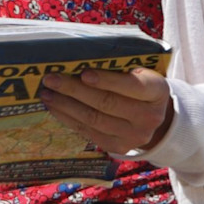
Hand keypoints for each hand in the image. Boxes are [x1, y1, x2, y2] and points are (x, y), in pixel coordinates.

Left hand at [40, 66, 174, 156]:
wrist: (150, 115)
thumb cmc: (136, 83)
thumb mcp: (137, 70)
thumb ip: (116, 65)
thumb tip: (76, 55)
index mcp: (157, 91)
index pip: (132, 86)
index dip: (108, 80)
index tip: (84, 73)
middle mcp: (150, 116)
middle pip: (107, 103)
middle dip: (75, 90)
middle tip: (51, 79)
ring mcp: (135, 136)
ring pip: (94, 119)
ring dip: (66, 105)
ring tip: (46, 93)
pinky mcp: (119, 147)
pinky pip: (89, 132)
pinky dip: (68, 118)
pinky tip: (54, 107)